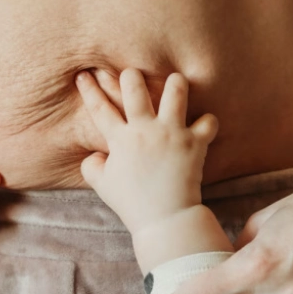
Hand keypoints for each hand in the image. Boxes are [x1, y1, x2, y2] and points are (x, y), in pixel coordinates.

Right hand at [74, 68, 217, 233]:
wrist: (164, 219)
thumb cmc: (132, 203)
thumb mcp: (102, 186)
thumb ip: (91, 167)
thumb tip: (94, 155)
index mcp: (121, 139)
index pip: (99, 108)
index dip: (89, 89)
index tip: (84, 74)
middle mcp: (145, 130)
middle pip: (134, 86)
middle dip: (132, 75)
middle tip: (133, 76)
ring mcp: (172, 134)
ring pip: (176, 91)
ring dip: (175, 84)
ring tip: (175, 83)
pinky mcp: (195, 143)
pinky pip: (208, 122)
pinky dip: (207, 122)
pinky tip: (203, 125)